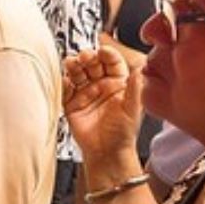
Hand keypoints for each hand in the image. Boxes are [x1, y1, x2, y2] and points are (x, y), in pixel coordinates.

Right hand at [62, 42, 145, 169]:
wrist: (106, 153)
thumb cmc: (122, 133)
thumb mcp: (133, 108)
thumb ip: (135, 87)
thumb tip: (140, 68)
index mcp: (118, 83)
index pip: (112, 62)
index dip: (107, 54)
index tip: (102, 51)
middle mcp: (101, 85)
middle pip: (92, 64)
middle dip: (88, 57)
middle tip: (84, 56)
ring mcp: (85, 93)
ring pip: (77, 74)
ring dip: (73, 66)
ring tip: (71, 63)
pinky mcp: (71, 104)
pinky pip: (65, 90)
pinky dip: (63, 83)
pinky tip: (65, 80)